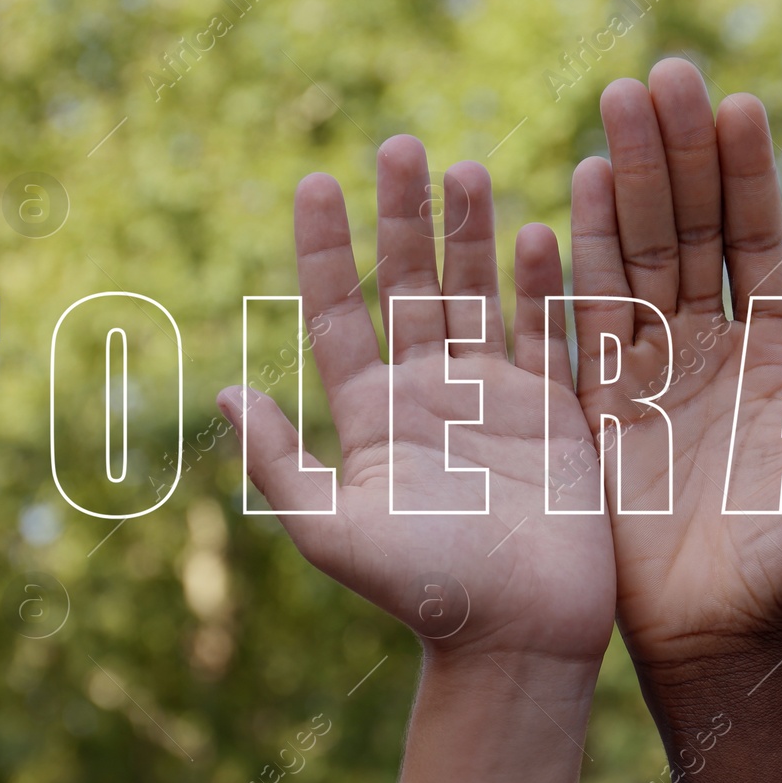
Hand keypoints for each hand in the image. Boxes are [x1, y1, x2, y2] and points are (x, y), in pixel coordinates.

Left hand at [221, 137, 615, 664]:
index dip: (325, 249)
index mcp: (370, 414)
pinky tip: (540, 230)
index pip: (339, 313)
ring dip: (471, 233)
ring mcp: (496, 397)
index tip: (316, 181)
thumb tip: (226, 392)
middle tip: (400, 145)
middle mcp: (429, 393)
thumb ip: (281, 462)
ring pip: (479, 294)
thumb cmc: (423, 591)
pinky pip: (549, 331)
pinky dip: (546, 283)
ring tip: (464, 169)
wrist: (519, 637)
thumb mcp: (331, 531)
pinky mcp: (555, 411)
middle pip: (412, 284)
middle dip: (404, 216)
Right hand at [568, 59, 781, 667]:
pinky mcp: (596, 404)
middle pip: (686, 228)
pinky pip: (582, 318)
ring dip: (623, 183)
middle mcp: (707, 345)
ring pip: (633, 256)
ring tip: (615, 105)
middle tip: (661, 74)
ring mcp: (647, 370)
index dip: (745, 173)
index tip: (738, 104)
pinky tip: (568, 194)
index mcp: (774, 348)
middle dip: (674, 153)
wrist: (720, 636)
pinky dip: (576, 258)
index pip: (754, 240)